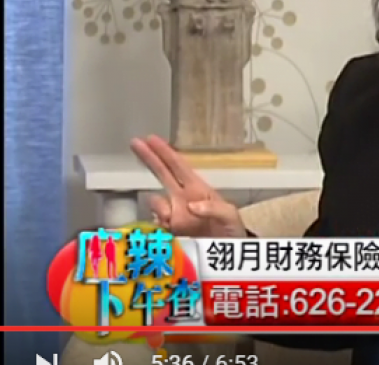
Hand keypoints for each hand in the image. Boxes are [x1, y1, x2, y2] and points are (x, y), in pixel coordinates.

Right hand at [130, 135, 246, 237]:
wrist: (228, 252)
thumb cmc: (232, 229)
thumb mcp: (230, 216)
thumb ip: (214, 209)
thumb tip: (191, 206)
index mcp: (198, 189)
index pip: (179, 167)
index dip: (166, 152)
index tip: (151, 138)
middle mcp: (183, 198)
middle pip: (162, 174)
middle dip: (150, 158)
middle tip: (135, 142)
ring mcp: (175, 214)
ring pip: (156, 203)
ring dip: (161, 208)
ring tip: (177, 221)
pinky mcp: (169, 231)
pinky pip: (156, 224)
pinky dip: (160, 226)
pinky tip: (174, 231)